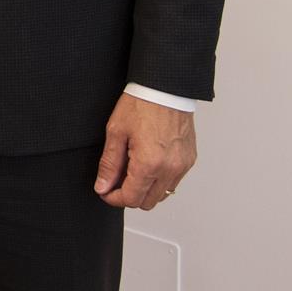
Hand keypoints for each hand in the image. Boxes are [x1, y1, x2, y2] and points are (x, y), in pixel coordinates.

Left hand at [94, 93, 196, 209]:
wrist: (165, 88)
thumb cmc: (141, 104)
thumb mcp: (116, 132)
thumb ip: (109, 164)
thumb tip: (103, 186)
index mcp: (149, 163)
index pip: (131, 198)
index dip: (114, 198)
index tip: (105, 191)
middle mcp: (169, 169)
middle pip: (147, 202)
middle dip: (129, 195)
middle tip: (116, 180)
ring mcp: (182, 166)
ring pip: (162, 195)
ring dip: (145, 189)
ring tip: (132, 168)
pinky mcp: (189, 160)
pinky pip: (173, 182)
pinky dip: (159, 180)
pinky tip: (148, 163)